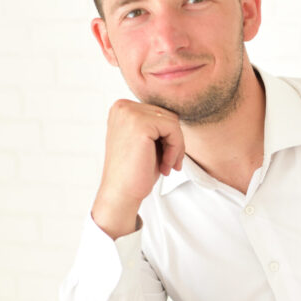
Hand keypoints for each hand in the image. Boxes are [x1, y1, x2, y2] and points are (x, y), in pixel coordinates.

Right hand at [92, 99, 185, 238]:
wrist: (121, 193)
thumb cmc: (135, 171)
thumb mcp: (146, 141)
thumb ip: (157, 124)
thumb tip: (179, 113)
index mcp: (122, 108)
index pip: (159, 112)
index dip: (168, 136)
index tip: (167, 157)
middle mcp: (123, 106)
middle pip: (167, 114)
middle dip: (174, 141)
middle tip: (170, 165)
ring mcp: (130, 113)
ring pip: (173, 122)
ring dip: (176, 146)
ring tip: (168, 166)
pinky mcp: (140, 124)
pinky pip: (173, 129)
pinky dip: (175, 149)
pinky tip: (166, 166)